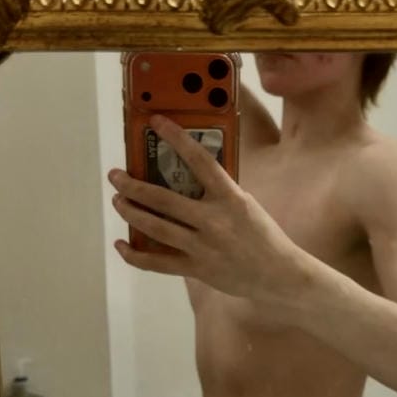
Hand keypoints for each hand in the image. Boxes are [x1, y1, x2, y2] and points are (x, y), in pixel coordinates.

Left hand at [109, 115, 303, 301]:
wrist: (279, 274)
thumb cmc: (264, 237)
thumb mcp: (247, 207)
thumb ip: (220, 195)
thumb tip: (187, 181)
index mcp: (231, 199)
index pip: (200, 161)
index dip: (176, 138)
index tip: (156, 122)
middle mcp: (214, 221)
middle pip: (163, 199)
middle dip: (133, 185)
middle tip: (116, 176)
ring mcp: (203, 247)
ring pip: (155, 227)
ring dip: (131, 212)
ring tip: (118, 201)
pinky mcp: (197, 269)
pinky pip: (158, 263)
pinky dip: (136, 255)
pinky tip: (122, 244)